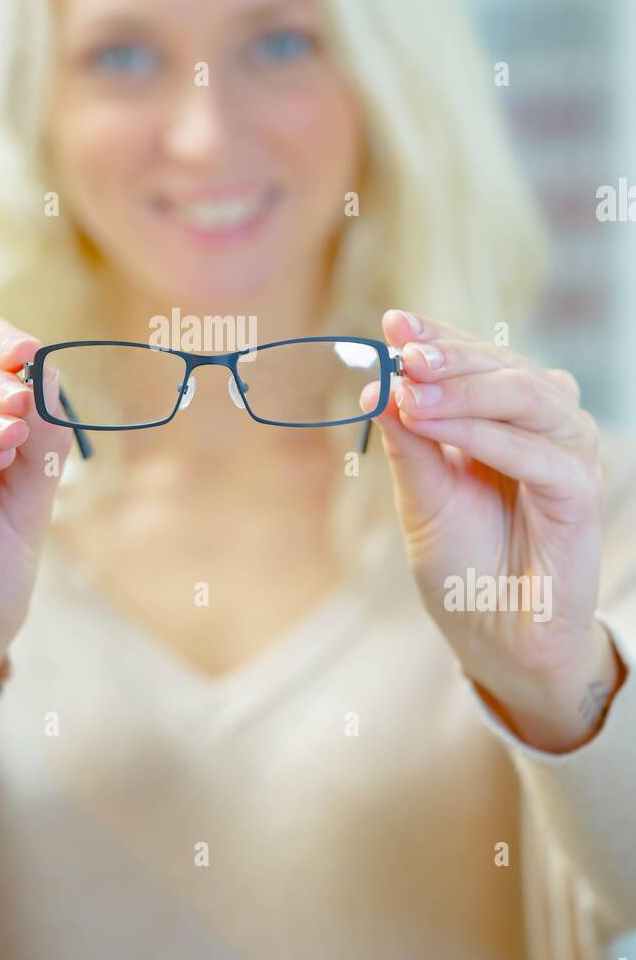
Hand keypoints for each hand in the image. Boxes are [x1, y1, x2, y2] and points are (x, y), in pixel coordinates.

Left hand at [360, 309, 623, 750]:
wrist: (494, 637)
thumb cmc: (463, 564)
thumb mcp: (422, 498)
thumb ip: (409, 443)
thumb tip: (378, 384)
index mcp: (503, 416)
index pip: (476, 358)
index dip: (437, 337)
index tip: (392, 322)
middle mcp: (543, 426)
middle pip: (505, 367)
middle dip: (449, 357)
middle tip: (401, 354)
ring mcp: (567, 457)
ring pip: (527, 397)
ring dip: (464, 391)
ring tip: (410, 391)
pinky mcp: (580, 496)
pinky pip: (538, 455)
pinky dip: (485, 437)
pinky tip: (437, 428)